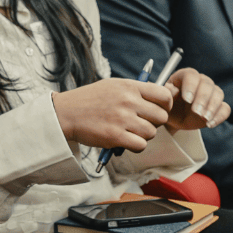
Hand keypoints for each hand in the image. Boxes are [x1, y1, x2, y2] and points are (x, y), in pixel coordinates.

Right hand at [51, 78, 173, 151]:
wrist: (66, 112)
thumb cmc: (89, 100)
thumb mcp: (113, 86)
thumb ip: (137, 90)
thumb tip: (163, 94)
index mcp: (129, 86)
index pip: (164, 95)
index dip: (166, 105)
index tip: (159, 110)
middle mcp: (128, 101)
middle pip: (161, 116)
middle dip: (154, 123)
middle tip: (142, 123)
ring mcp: (122, 119)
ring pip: (151, 133)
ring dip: (143, 135)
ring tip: (130, 132)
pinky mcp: (115, 136)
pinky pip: (140, 145)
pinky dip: (135, 146)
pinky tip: (125, 141)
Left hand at [161, 69, 229, 131]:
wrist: (175, 119)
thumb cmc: (168, 106)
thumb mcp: (164, 101)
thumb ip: (167, 94)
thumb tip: (171, 89)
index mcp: (185, 76)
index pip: (191, 75)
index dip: (190, 86)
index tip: (187, 100)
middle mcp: (200, 81)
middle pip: (207, 84)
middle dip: (202, 99)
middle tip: (196, 111)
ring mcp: (211, 93)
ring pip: (218, 94)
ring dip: (212, 107)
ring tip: (204, 118)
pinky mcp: (219, 106)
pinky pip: (225, 108)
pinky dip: (219, 116)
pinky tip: (209, 124)